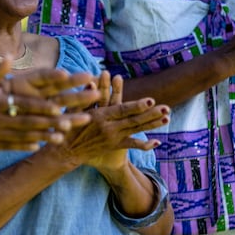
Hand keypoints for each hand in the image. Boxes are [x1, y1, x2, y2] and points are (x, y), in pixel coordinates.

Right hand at [0, 49, 93, 150]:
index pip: (22, 105)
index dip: (42, 107)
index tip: (60, 108)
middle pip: (30, 123)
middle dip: (53, 123)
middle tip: (72, 123)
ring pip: (24, 137)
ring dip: (45, 136)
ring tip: (63, 138)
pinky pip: (10, 146)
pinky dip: (25, 145)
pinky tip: (38, 145)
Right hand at [48, 72, 169, 170]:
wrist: (66, 152)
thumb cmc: (68, 127)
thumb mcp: (72, 110)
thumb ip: (83, 97)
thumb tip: (91, 82)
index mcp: (100, 117)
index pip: (122, 110)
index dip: (137, 106)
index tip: (151, 100)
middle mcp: (109, 128)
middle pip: (134, 121)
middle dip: (151, 114)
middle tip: (166, 108)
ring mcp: (113, 138)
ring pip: (136, 130)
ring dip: (152, 124)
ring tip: (167, 118)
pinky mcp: (114, 145)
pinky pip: (132, 145)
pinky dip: (144, 144)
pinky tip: (158, 142)